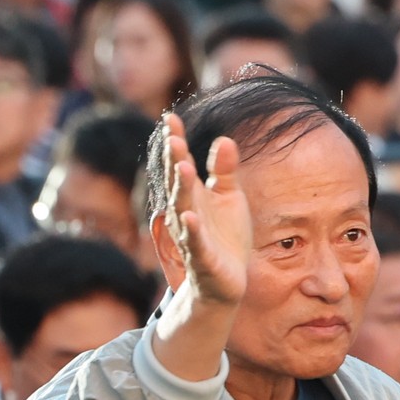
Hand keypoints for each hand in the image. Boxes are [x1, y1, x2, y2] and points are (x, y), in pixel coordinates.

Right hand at [159, 112, 252, 309]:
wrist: (227, 281)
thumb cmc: (225, 236)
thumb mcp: (229, 198)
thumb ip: (223, 171)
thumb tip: (225, 139)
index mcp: (194, 195)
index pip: (181, 164)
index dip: (176, 142)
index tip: (170, 117)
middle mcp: (187, 212)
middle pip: (179, 183)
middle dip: (175, 161)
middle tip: (173, 137)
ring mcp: (192, 235)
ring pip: (183, 209)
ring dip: (182, 189)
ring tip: (183, 166)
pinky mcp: (202, 258)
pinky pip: (195, 243)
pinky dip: (192, 230)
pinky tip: (190, 217)